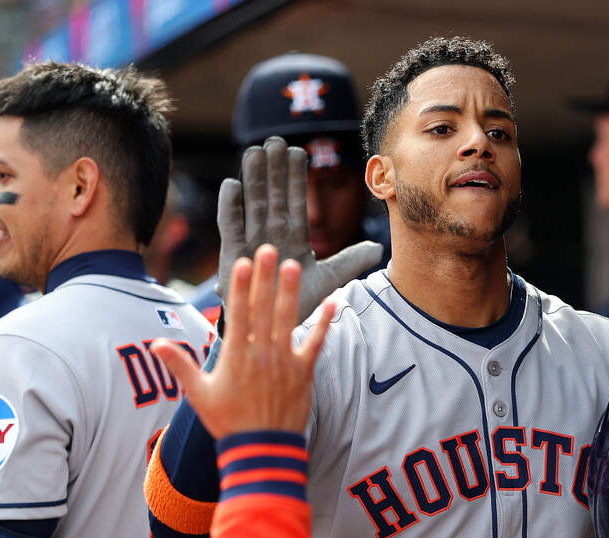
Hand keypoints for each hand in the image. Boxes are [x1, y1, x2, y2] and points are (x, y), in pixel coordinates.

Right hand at [155, 244, 335, 437]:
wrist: (261, 450)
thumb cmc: (228, 423)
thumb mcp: (199, 394)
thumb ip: (180, 365)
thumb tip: (156, 344)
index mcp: (235, 356)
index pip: (237, 314)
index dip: (240, 287)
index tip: (243, 263)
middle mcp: (261, 354)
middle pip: (263, 309)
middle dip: (265, 278)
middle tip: (269, 250)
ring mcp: (284, 362)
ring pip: (287, 320)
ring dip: (289, 292)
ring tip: (293, 265)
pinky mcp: (303, 372)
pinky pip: (315, 343)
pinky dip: (323, 323)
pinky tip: (332, 302)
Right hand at [215, 136, 382, 322]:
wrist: (273, 326)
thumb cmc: (296, 300)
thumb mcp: (329, 279)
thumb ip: (351, 261)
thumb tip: (378, 248)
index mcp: (294, 235)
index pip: (297, 199)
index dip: (297, 176)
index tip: (299, 151)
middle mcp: (272, 232)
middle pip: (273, 194)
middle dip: (274, 169)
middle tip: (275, 141)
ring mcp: (251, 240)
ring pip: (252, 203)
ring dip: (253, 179)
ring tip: (254, 151)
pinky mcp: (233, 254)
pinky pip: (229, 226)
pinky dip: (230, 207)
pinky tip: (232, 184)